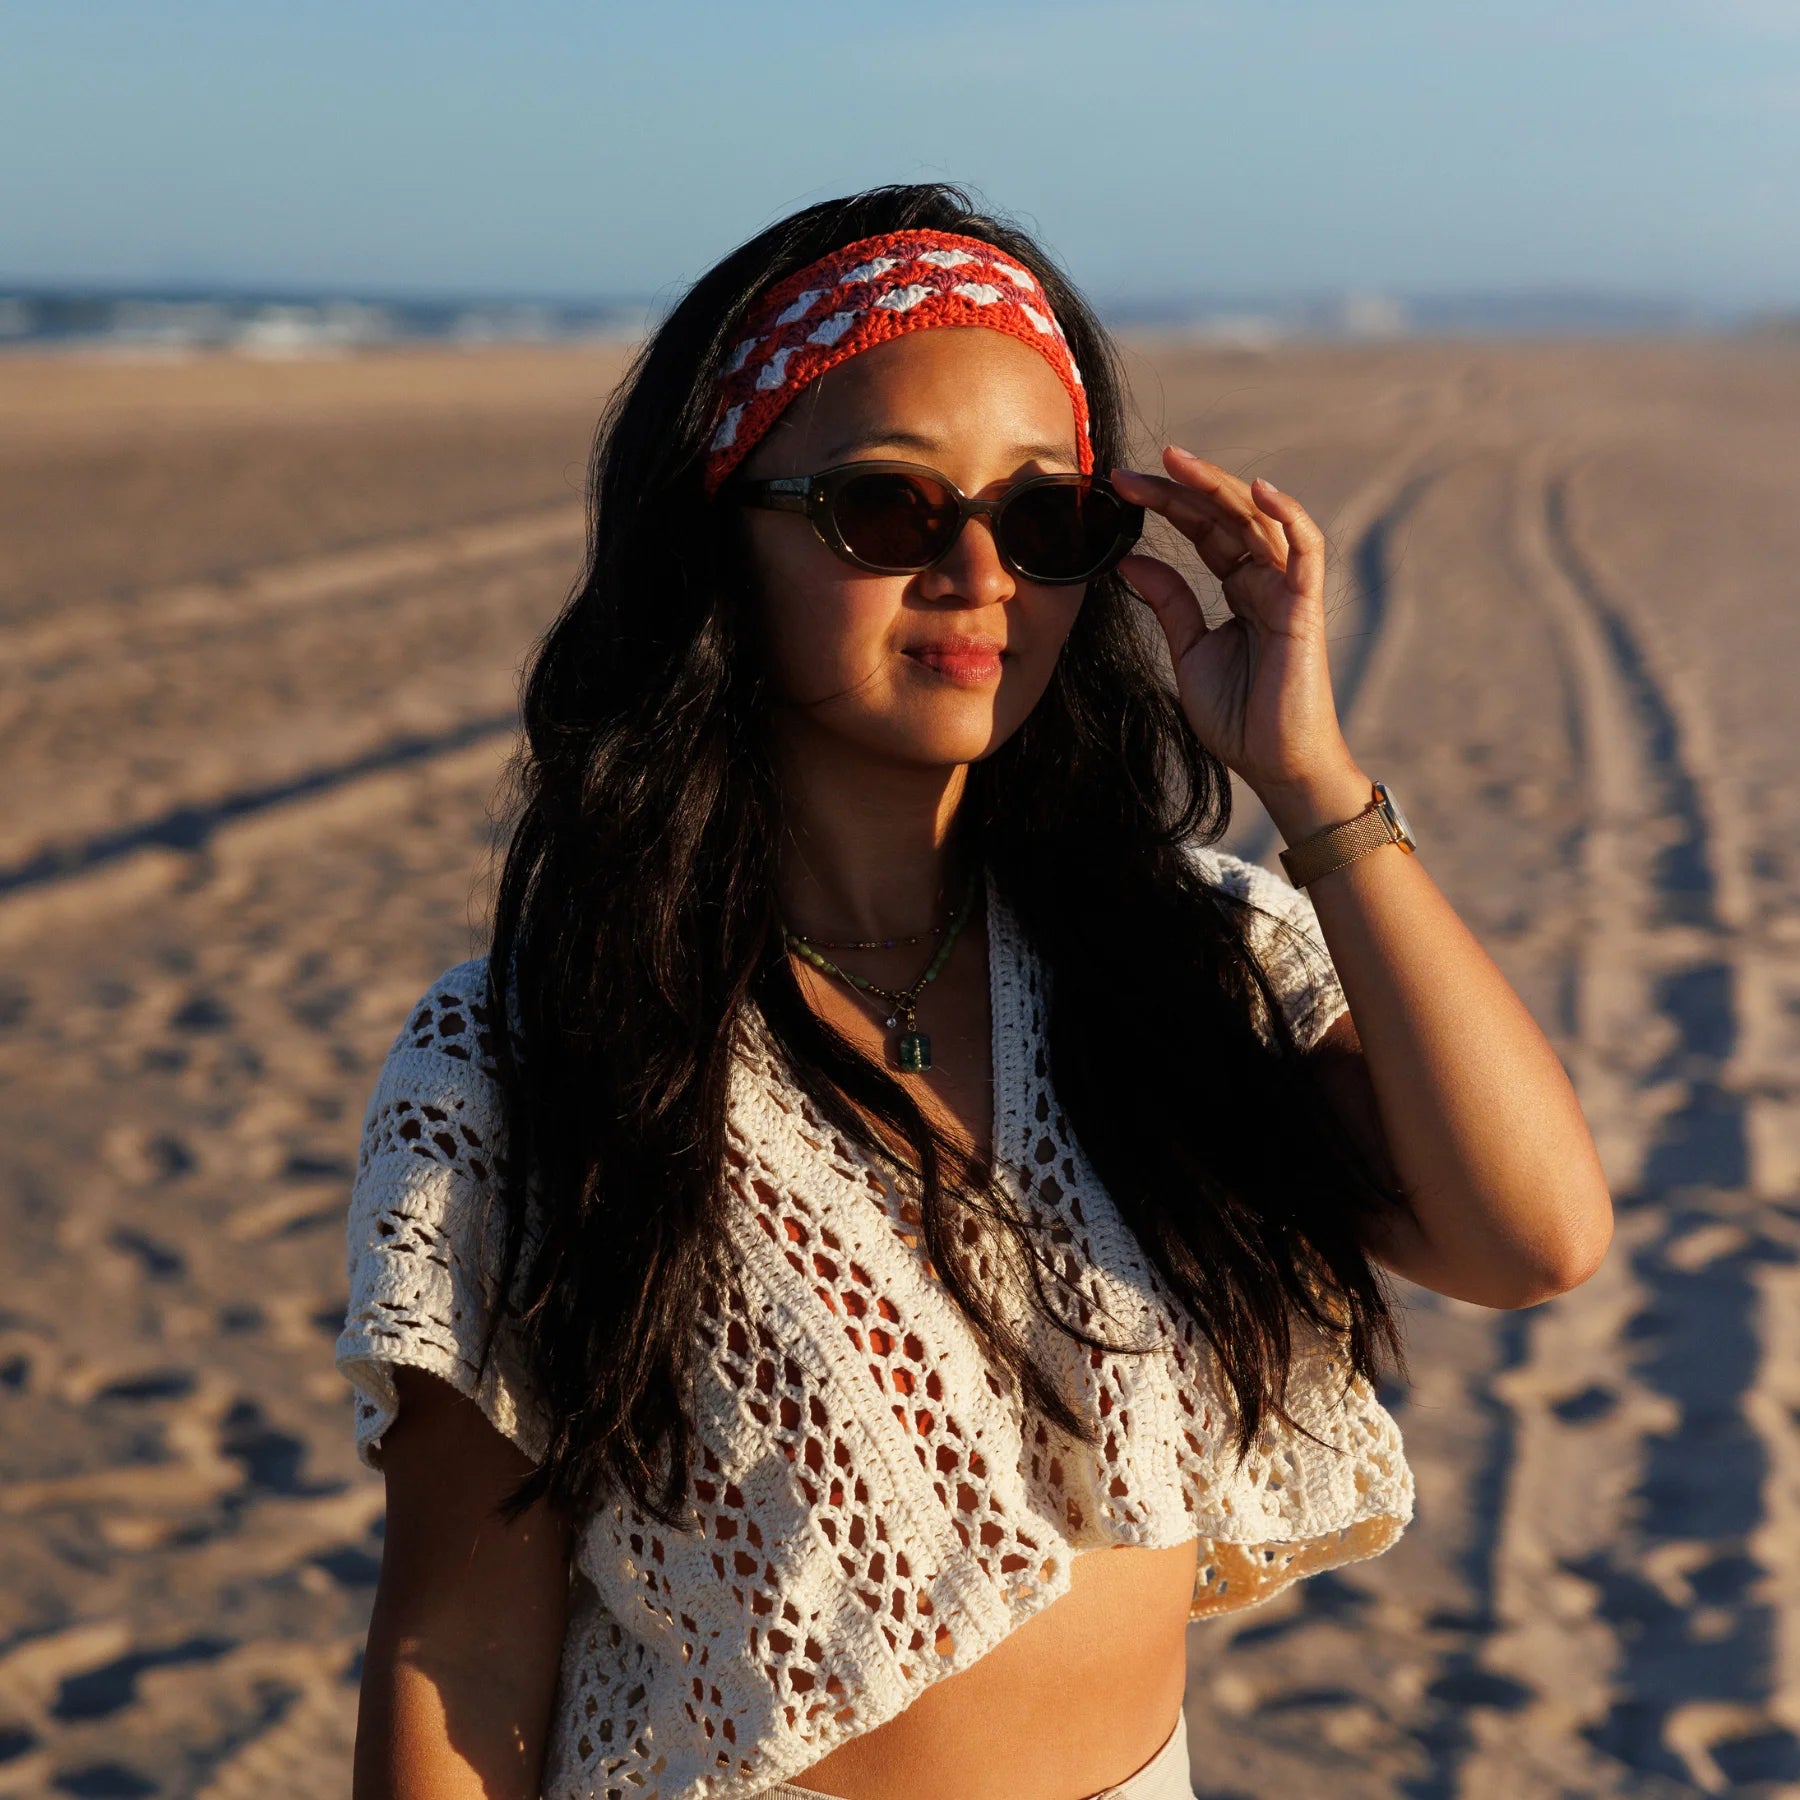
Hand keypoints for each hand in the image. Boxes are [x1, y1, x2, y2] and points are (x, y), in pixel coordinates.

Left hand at [1110, 447, 1361, 810]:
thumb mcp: (1189, 651)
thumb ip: (1168, 601)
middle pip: (1224, 516)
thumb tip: (1129, 560)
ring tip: (1174, 462)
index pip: (1203, 530)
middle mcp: (1264, 579)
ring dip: (1216, 486)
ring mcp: (1287, 588)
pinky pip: (1306, 548)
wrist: (1273, 764)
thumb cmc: (1237, 716)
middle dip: (1179, 488)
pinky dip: (1289, 514)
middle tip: (1127, 473)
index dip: (1166, 505)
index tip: (1119, 489)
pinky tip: (1259, 489)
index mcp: (1239, 588)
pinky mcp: (1305, 605)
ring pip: (1256, 518)